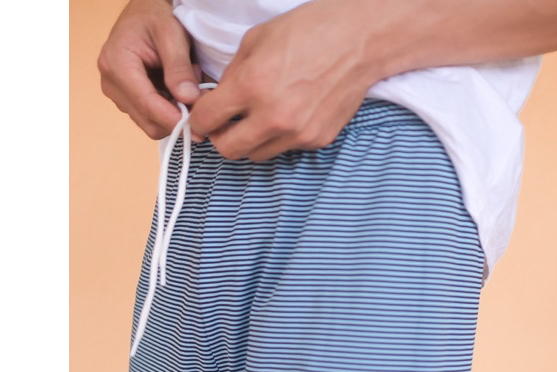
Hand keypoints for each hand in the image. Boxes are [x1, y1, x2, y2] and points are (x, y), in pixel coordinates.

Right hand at [98, 0, 202, 138]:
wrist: (143, 12)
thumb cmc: (155, 16)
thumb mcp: (172, 34)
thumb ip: (179, 67)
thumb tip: (188, 99)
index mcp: (117, 64)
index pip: (147, 104)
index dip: (173, 120)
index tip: (197, 128)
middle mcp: (111, 83)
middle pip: (149, 122)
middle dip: (176, 117)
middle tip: (197, 97)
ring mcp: (117, 93)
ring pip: (151, 123)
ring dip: (174, 112)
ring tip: (184, 85)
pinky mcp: (126, 99)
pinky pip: (151, 117)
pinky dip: (169, 110)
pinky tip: (175, 89)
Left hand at [188, 0, 380, 160]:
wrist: (357, 41)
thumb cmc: (308, 32)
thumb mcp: (256, 41)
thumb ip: (232, 75)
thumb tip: (218, 100)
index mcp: (252, 86)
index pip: (208, 120)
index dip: (199, 120)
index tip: (202, 119)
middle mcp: (273, 116)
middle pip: (229, 150)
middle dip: (221, 138)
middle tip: (225, 126)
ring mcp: (297, 133)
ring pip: (257, 155)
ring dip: (250, 141)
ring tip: (259, 119)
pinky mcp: (316, 140)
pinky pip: (286, 148)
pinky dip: (279, 137)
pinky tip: (289, 114)